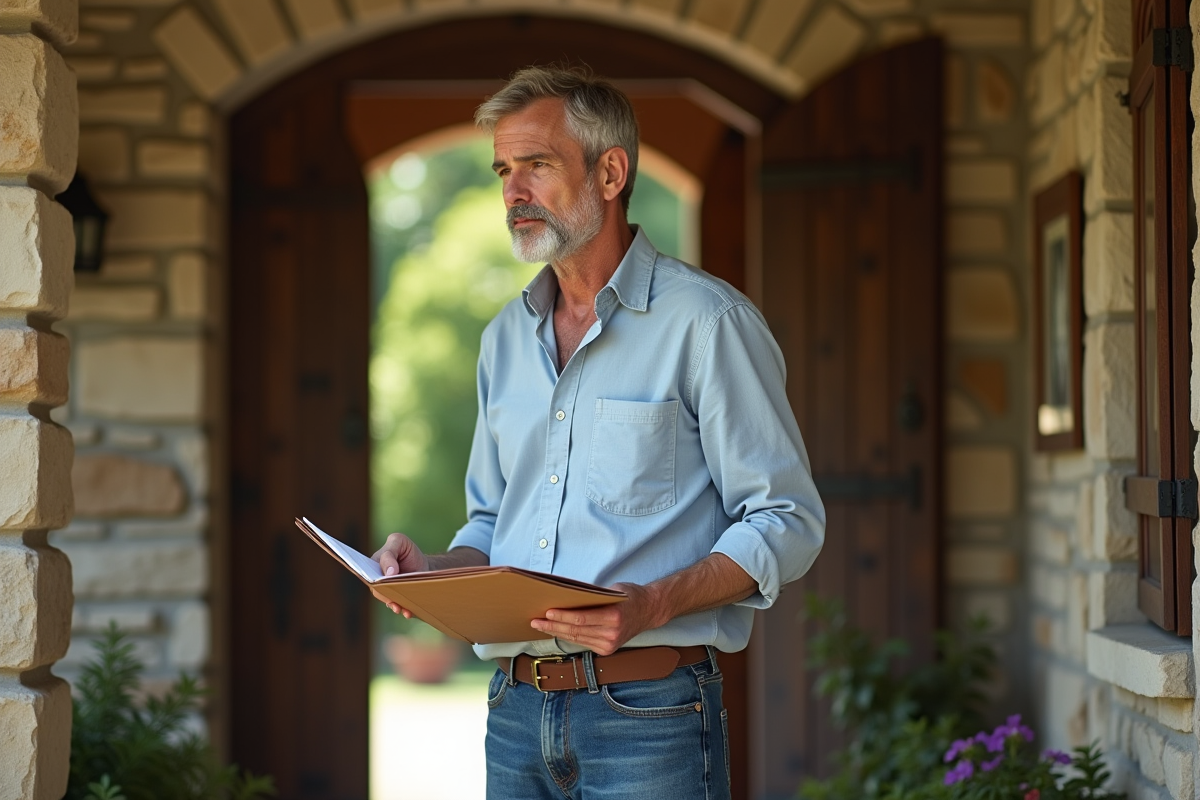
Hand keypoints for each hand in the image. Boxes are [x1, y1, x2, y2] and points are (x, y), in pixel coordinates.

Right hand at [371, 532, 429, 616]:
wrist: (423, 565)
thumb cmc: (407, 551)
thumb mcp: (399, 542)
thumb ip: (390, 553)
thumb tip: (388, 573)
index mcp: (373, 564)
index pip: (367, 572)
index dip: (371, 578)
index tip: (378, 582)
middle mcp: (376, 579)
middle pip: (377, 588)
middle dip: (384, 594)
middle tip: (390, 598)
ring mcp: (386, 590)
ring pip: (386, 599)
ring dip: (393, 605)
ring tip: (400, 608)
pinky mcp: (396, 599)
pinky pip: (396, 606)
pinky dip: (402, 609)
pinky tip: (407, 612)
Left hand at [530, 583, 664, 655]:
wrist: (649, 611)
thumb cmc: (630, 596)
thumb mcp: (613, 590)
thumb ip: (593, 597)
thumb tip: (566, 598)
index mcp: (614, 617)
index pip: (582, 619)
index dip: (563, 617)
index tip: (547, 612)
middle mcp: (612, 633)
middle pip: (576, 631)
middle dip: (553, 626)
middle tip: (536, 621)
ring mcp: (610, 644)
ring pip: (577, 639)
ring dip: (557, 632)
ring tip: (541, 626)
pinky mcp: (607, 650)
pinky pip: (583, 642)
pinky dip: (568, 636)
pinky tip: (557, 631)